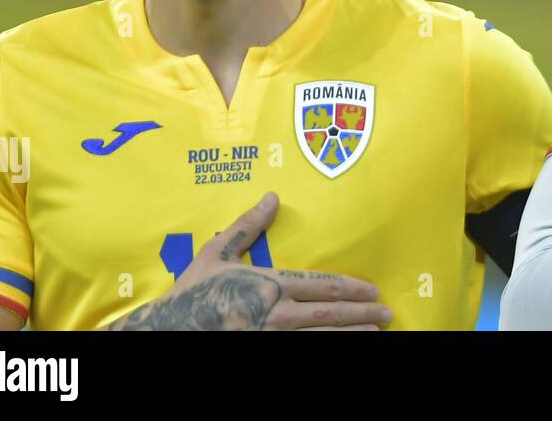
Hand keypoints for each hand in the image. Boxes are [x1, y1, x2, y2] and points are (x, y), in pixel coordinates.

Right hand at [106, 192, 391, 329]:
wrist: (163, 332)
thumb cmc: (190, 294)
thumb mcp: (216, 254)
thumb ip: (248, 226)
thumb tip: (272, 197)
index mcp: (268, 284)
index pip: (321, 285)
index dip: (352, 288)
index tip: (373, 291)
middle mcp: (275, 313)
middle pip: (330, 313)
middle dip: (362, 314)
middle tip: (387, 314)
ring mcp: (271, 338)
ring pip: (322, 337)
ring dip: (353, 335)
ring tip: (377, 333)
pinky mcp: (264, 354)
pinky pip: (304, 353)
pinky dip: (328, 349)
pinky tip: (345, 347)